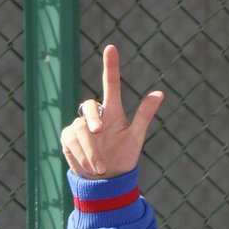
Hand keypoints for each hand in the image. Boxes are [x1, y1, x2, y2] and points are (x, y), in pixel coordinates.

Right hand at [60, 44, 163, 178]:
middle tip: (99, 132)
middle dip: (94, 118)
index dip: (111, 66)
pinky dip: (82, 156)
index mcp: (113, 111)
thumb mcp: (136, 137)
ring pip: (81, 129)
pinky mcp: (68, 138)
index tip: (111, 48)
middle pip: (90, 105)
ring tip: (101, 167)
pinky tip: (90, 167)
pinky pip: (71, 142)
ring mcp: (79, 125)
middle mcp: (95, 115)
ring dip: (91, 149)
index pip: (110, 84)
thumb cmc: (123, 156)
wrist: (107, 180)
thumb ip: (144, 115)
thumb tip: (160, 93)